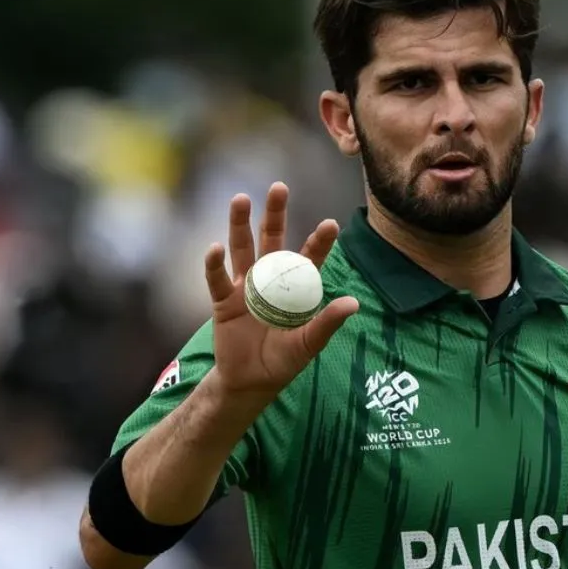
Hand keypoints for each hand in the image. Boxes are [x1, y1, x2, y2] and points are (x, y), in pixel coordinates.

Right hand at [203, 182, 358, 404]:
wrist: (250, 381)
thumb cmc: (284, 360)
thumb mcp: (308, 344)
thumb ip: (327, 323)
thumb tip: (353, 303)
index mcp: (295, 287)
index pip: (309, 258)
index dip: (319, 241)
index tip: (331, 224)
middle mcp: (270, 279)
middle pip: (271, 239)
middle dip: (275, 214)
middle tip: (279, 187)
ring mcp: (245, 287)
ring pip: (242, 249)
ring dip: (240, 225)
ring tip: (240, 199)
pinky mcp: (223, 301)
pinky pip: (217, 279)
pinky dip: (214, 264)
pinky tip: (214, 248)